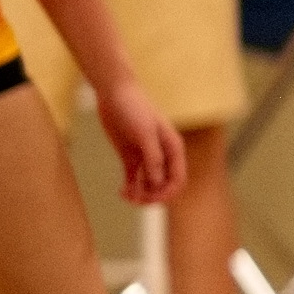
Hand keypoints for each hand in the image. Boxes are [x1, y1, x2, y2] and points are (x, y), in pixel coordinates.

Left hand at [96, 75, 186, 207]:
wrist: (115, 94)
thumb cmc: (134, 109)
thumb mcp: (145, 134)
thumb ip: (153, 158)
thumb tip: (157, 183)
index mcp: (173, 148)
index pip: (178, 179)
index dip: (167, 193)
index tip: (150, 199)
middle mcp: (162, 154)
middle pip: (164, 184)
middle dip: (152, 195)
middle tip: (135, 200)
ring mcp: (146, 156)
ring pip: (149, 184)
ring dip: (140, 194)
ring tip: (126, 196)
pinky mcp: (130, 156)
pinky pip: (134, 178)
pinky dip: (130, 188)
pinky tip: (121, 192)